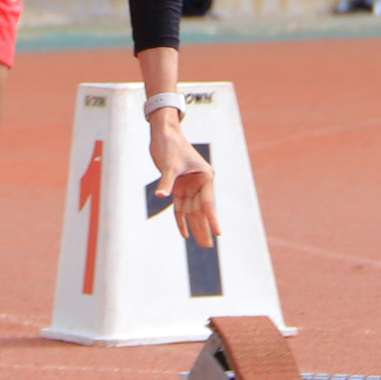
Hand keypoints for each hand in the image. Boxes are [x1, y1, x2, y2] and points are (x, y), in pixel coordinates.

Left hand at [150, 111, 217, 245]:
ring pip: (193, 211)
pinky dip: (181, 219)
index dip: (212, 219)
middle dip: (204, 228)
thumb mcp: (169, 165)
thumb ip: (166, 182)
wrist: (164, 133)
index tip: (218, 233)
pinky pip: (181, 207)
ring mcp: (190, 186)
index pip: (208, 203)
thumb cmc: (170, 145)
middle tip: (208, 246)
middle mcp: (200, 183)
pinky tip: (185, 233)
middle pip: (202, 210)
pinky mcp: (179, 187)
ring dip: (195, 227)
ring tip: (202, 244)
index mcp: (205, 177)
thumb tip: (161, 196)